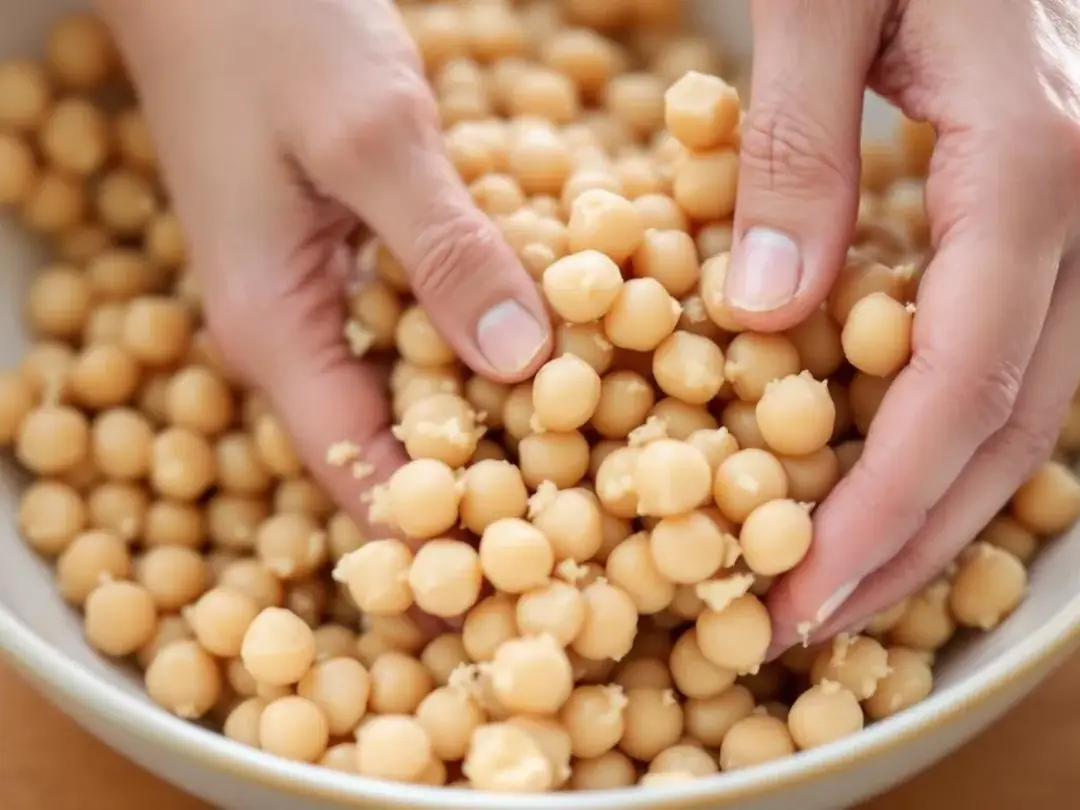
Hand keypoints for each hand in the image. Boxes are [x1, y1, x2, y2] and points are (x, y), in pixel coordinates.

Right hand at [94, 0, 551, 536]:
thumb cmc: (268, 30)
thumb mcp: (372, 136)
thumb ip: (448, 253)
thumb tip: (527, 365)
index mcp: (276, 336)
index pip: (365, 486)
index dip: (448, 549)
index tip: (540, 588)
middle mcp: (294, 343)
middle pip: (397, 461)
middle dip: (489, 502)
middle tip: (601, 537)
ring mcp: (322, 308)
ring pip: (417, 405)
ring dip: (498, 433)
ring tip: (604, 468)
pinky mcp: (351, 269)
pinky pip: (424, 342)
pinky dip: (488, 357)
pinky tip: (563, 360)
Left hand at [724, 0, 1079, 653]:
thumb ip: (799, 147)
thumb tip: (766, 314)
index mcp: (1030, 156)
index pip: (965, 379)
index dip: (885, 506)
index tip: (803, 590)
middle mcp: (1079, 201)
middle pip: (1016, 422)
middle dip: (914, 543)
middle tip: (811, 626)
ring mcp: (1076, 210)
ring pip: (1032, 402)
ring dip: (940, 511)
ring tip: (847, 586)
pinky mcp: (1043, 214)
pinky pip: (1016, 352)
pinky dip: (953, 438)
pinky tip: (890, 481)